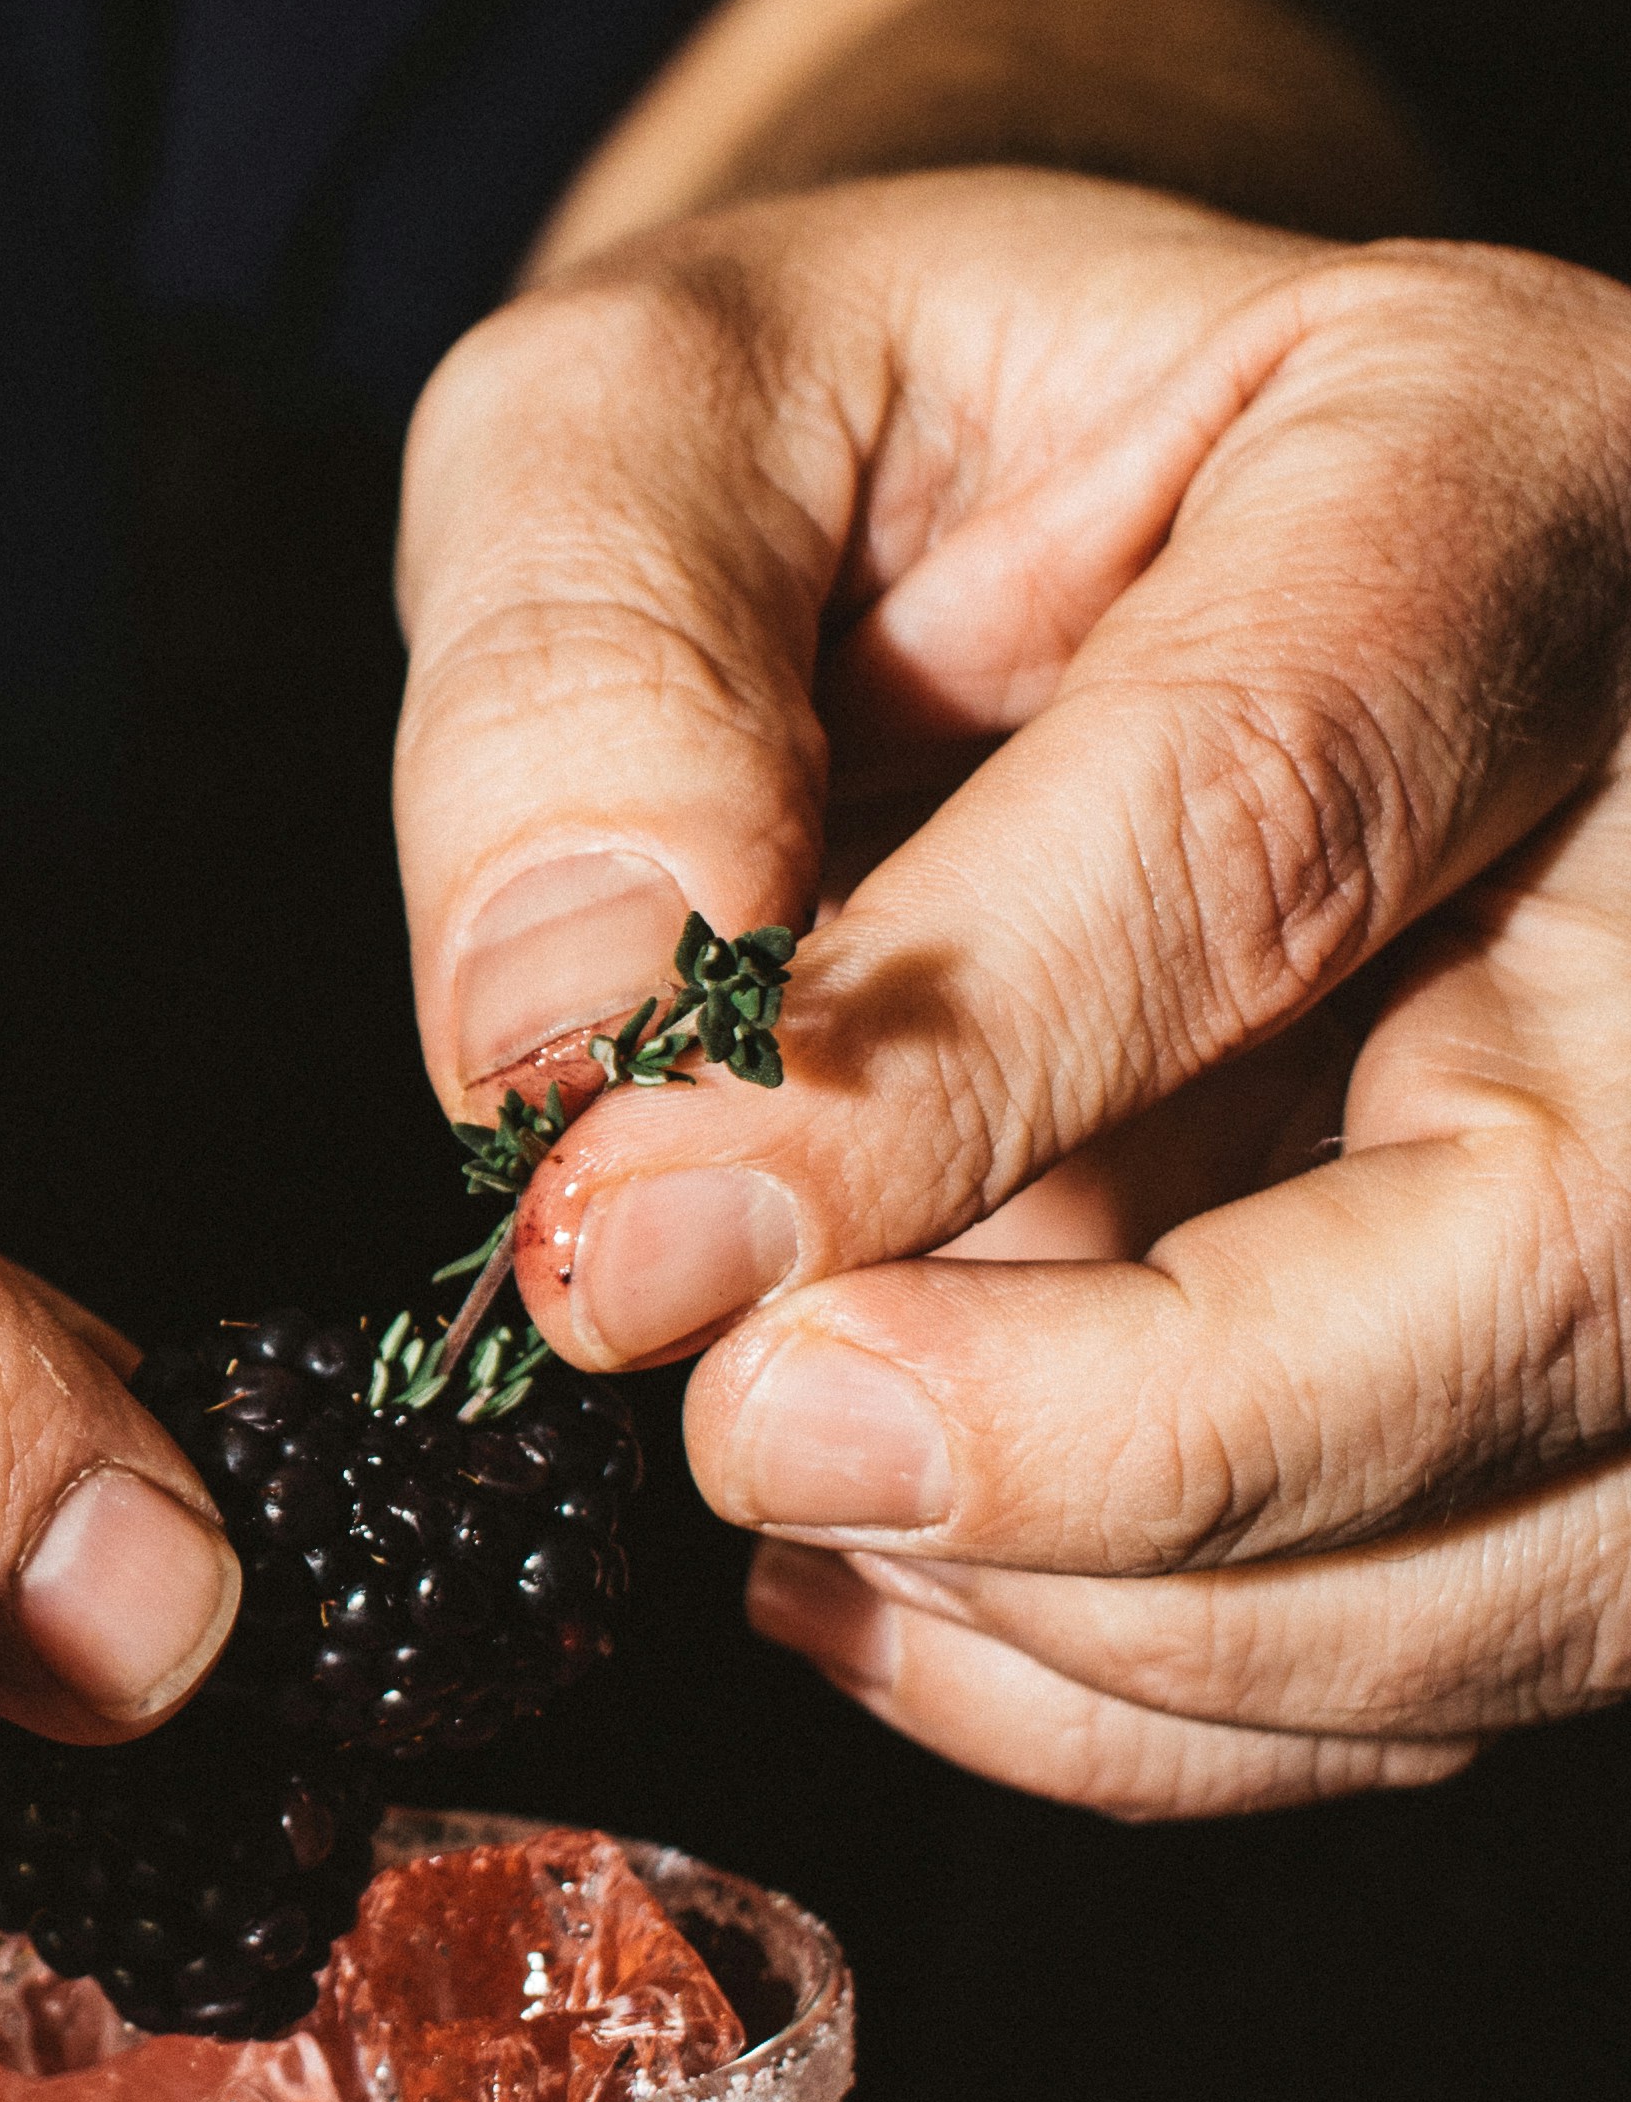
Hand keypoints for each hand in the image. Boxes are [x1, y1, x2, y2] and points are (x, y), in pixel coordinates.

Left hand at [391, 175, 1630, 1809]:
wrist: (1063, 527)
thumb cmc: (874, 443)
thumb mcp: (658, 398)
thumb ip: (585, 658)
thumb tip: (575, 1038)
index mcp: (1491, 451)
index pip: (1270, 820)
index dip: (932, 1083)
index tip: (629, 1241)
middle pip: (1556, 1245)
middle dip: (1119, 1438)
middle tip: (751, 1436)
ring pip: (1568, 1518)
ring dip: (1136, 1613)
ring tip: (795, 1493)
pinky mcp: (1625, 1343)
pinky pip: (1490, 1640)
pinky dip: (1166, 1703)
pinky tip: (895, 1587)